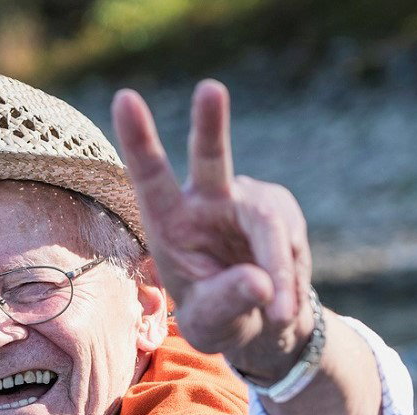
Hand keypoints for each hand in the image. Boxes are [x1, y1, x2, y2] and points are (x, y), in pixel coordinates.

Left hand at [111, 81, 313, 382]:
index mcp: (169, 221)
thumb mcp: (212, 324)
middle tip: (210, 89)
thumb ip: (227, 303)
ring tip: (280, 313)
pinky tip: (285, 301)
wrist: (259, 319)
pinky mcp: (279, 209)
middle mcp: (207, 200)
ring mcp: (247, 200)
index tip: (124, 98)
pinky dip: (292, 278)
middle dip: (211, 124)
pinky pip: (292, 244)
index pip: (150, 178)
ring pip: (270, 227)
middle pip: (211, 158)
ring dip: (280, 272)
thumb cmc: (217, 316)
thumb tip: (262, 283)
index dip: (139, 140)